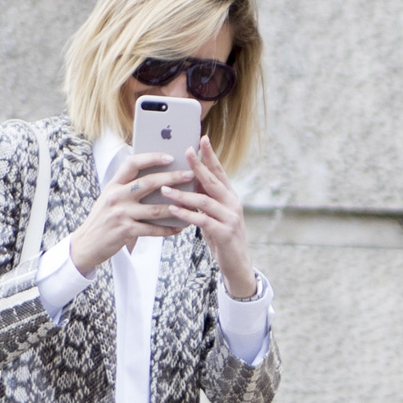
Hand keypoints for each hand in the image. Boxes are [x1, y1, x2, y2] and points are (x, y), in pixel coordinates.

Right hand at [66, 150, 189, 276]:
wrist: (86, 243)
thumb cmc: (103, 219)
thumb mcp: (110, 198)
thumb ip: (127, 188)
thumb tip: (156, 179)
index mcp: (113, 185)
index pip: (132, 164)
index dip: (152, 158)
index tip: (170, 157)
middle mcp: (116, 197)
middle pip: (148, 183)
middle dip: (172, 178)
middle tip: (190, 175)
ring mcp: (121, 214)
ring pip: (154, 209)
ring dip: (175, 206)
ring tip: (191, 203)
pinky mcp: (125, 231)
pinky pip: (152, 230)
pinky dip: (168, 229)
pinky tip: (179, 228)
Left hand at [157, 135, 256, 298]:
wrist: (237, 264)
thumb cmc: (221, 237)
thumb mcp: (214, 214)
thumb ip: (204, 198)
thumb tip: (187, 181)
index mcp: (229, 196)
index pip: (219, 171)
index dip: (210, 155)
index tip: (201, 138)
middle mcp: (232, 203)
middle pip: (213, 180)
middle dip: (198, 165)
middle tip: (184, 151)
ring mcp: (230, 218)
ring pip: (204, 200)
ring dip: (183, 193)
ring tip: (165, 188)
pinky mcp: (225, 233)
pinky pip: (203, 220)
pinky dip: (187, 214)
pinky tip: (174, 209)